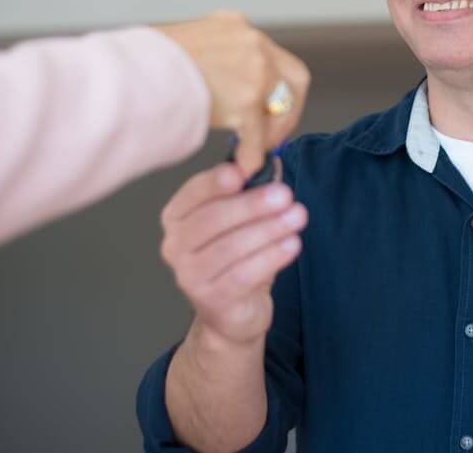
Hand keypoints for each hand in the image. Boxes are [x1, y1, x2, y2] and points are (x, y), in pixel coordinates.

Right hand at [156, 11, 309, 175]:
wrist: (126, 73)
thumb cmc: (144, 64)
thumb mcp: (186, 44)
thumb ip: (211, 57)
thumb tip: (218, 80)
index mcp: (234, 26)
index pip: (272, 55)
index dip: (277, 84)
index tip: (268, 105)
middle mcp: (250, 42)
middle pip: (294, 78)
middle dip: (288, 108)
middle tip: (274, 131)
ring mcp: (253, 70)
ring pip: (280, 107)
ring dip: (271, 133)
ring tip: (257, 149)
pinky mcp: (246, 100)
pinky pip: (258, 135)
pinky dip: (253, 154)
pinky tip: (245, 166)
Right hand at [160, 163, 306, 347]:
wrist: (234, 310)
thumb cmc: (237, 257)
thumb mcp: (244, 219)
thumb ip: (254, 189)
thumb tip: (274, 161)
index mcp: (177, 217)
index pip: (193, 193)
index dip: (215, 182)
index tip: (242, 172)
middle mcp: (174, 245)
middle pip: (212, 219)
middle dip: (252, 205)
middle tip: (285, 195)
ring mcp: (189, 276)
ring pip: (230, 247)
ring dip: (268, 229)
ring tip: (297, 217)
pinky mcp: (210, 300)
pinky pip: (242, 275)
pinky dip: (270, 257)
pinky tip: (292, 244)